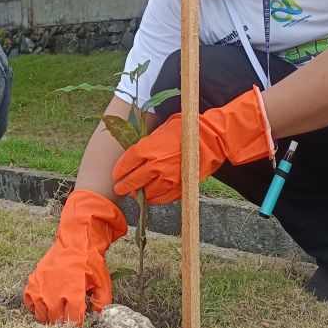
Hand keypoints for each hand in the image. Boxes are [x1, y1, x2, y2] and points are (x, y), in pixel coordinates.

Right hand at [23, 190, 127, 323]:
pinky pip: (28, 301)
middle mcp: (54, 291)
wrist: (76, 239)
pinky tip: (43, 304)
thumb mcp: (103, 281)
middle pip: (56, 319)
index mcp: (73, 292)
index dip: (78, 322)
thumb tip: (97, 315)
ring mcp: (42, 285)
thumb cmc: (90, 260)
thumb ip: (102, 302)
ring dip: (49, 316)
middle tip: (69, 314)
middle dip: (63, 320)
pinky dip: (34, 306)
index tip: (80, 319)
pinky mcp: (34, 279)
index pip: (73, 319)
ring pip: (41, 314)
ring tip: (57, 311)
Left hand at [112, 86, 273, 203]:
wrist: (211, 138)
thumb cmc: (186, 128)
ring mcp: (167, 179)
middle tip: (119, 188)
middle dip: (124, 186)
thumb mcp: (161, 130)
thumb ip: (148, 143)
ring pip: (147, 193)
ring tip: (136, 193)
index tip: (116, 174)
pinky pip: (162, 198)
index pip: (126, 163)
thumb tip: (137, 153)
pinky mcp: (179, 187)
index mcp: (148, 149)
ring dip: (140, 194)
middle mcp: (155, 166)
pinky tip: (152, 196)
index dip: (119, 171)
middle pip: (133, 181)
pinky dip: (155, 198)